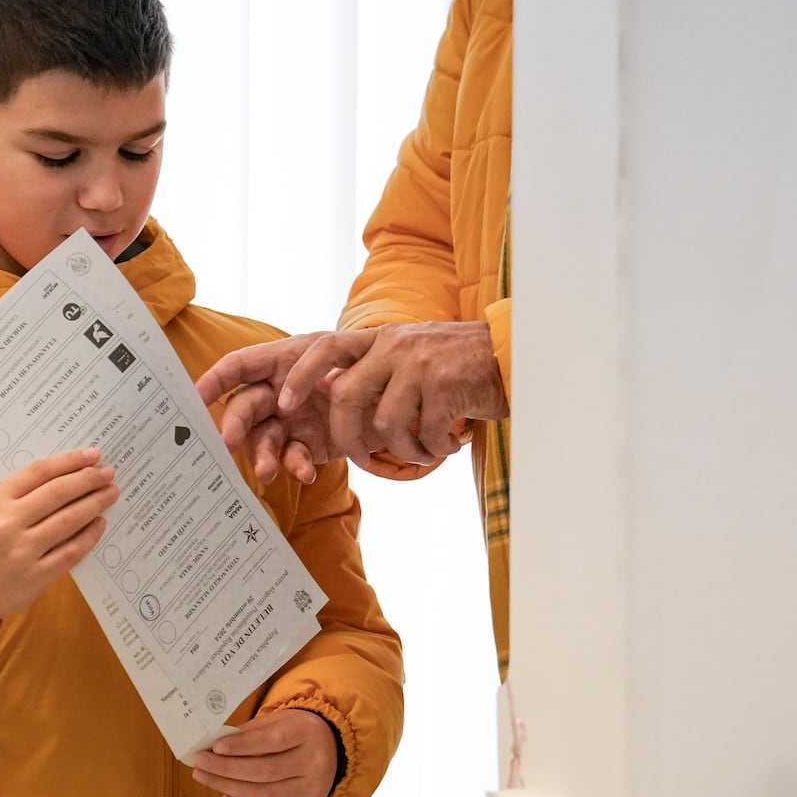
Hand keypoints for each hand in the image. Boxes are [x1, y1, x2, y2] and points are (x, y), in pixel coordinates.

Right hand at [0, 448, 118, 626]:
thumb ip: (21, 495)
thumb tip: (68, 476)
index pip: (39, 472)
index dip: (70, 461)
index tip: (93, 455)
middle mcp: (8, 523)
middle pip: (58, 492)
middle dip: (89, 479)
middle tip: (108, 473)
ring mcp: (23, 551)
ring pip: (69, 519)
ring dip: (95, 503)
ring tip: (111, 493)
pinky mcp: (36, 576)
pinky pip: (71, 551)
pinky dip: (90, 535)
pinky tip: (100, 523)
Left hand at [192, 709, 339, 796]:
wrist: (332, 748)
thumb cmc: (297, 731)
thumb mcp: (280, 720)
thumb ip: (252, 732)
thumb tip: (216, 745)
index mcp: (307, 733)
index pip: (272, 741)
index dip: (242, 746)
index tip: (215, 747)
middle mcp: (314, 763)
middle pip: (265, 771)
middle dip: (227, 769)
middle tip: (200, 764)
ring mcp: (311, 789)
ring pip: (265, 794)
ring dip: (230, 787)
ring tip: (205, 778)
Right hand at [195, 333, 347, 484]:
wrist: (388, 391)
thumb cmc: (357, 361)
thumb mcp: (335, 352)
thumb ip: (308, 368)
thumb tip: (284, 400)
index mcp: (276, 363)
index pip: (238, 366)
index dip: (214, 379)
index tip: (195, 397)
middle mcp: (274, 393)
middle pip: (243, 407)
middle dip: (232, 424)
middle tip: (226, 442)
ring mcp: (287, 422)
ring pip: (261, 439)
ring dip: (260, 455)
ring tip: (265, 471)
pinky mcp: (305, 446)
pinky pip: (292, 458)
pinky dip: (296, 466)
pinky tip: (305, 474)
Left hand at [281, 321, 506, 467]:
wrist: (513, 357)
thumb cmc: (460, 366)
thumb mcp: (413, 356)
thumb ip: (377, 370)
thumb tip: (334, 392)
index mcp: (383, 339)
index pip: (326, 347)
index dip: (300, 376)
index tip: (283, 403)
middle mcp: (396, 346)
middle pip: (346, 397)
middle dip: (348, 437)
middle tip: (362, 457)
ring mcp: (421, 364)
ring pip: (386, 424)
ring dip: (404, 449)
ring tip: (425, 449)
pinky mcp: (447, 385)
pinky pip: (424, 433)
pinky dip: (434, 449)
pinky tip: (449, 444)